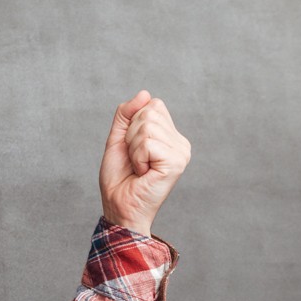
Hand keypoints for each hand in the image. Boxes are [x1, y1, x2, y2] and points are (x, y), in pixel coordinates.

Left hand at [98, 91, 190, 235]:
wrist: (119, 206)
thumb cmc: (119, 178)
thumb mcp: (118, 138)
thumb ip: (127, 114)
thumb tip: (144, 93)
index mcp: (170, 136)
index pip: (153, 104)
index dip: (132, 123)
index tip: (132, 148)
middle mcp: (180, 143)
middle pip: (150, 112)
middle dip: (131, 135)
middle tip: (134, 160)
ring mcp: (181, 153)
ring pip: (147, 126)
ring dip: (133, 148)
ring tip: (139, 167)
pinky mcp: (176, 162)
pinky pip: (147, 142)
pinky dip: (137, 156)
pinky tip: (143, 172)